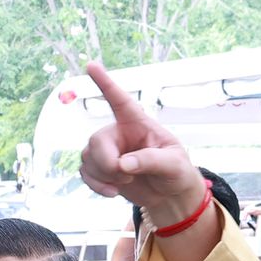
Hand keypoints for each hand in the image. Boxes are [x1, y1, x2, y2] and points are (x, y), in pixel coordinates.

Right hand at [78, 61, 208, 227]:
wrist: (169, 196)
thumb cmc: (176, 172)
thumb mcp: (174, 164)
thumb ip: (151, 161)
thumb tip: (122, 164)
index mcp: (138, 124)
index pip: (120, 100)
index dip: (105, 83)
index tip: (91, 65)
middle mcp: (119, 133)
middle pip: (97, 140)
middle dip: (107, 163)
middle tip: (125, 177)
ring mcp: (108, 150)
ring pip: (87, 158)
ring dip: (103, 176)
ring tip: (125, 183)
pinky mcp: (100, 168)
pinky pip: (84, 172)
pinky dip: (95, 185)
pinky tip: (112, 192)